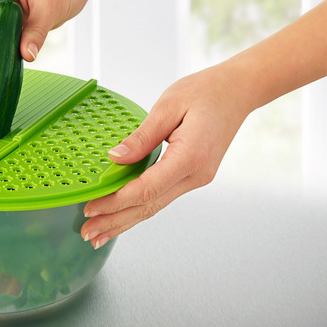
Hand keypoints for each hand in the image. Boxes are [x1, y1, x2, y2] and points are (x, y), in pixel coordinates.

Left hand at [80, 63, 251, 248]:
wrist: (238, 91)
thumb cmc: (207, 92)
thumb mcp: (168, 106)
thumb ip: (141, 136)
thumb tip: (115, 158)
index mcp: (190, 157)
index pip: (146, 189)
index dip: (116, 201)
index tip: (91, 208)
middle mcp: (196, 175)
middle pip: (149, 206)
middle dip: (115, 221)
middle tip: (88, 233)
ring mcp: (196, 178)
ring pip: (155, 207)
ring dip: (125, 221)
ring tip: (99, 234)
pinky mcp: (193, 176)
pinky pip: (161, 197)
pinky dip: (139, 209)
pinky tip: (122, 217)